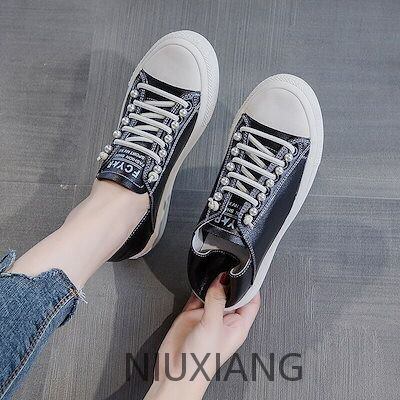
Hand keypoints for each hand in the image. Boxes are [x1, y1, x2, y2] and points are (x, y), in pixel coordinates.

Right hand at [145, 273, 260, 398]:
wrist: (175, 373)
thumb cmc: (200, 361)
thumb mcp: (212, 326)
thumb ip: (217, 301)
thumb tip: (221, 280)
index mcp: (238, 325)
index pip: (251, 301)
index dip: (250, 287)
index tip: (245, 272)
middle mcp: (224, 320)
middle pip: (232, 294)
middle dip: (229, 282)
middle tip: (225, 268)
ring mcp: (208, 316)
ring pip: (214, 293)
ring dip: (212, 283)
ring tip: (212, 272)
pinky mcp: (192, 315)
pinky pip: (197, 296)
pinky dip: (197, 288)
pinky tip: (199, 282)